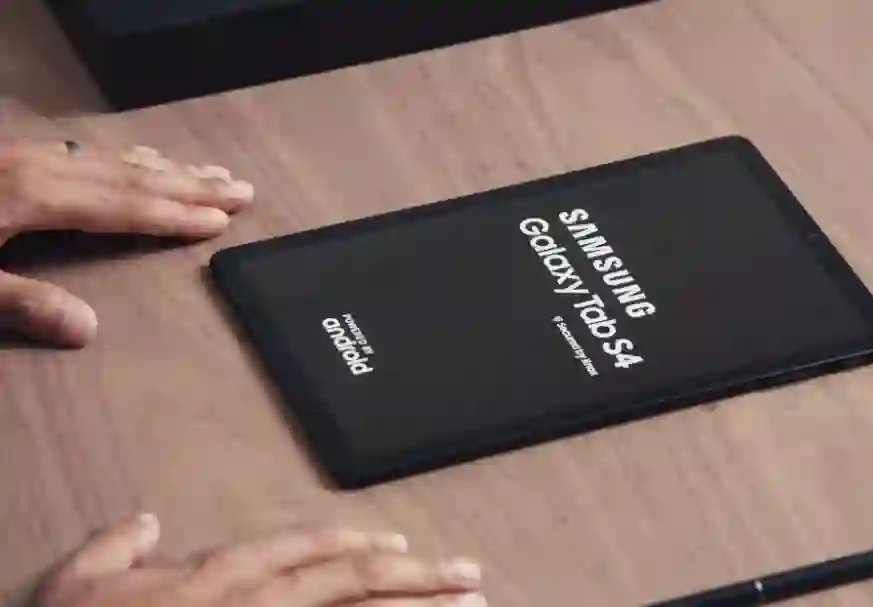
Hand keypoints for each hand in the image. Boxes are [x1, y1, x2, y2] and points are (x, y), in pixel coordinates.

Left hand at [0, 139, 254, 346]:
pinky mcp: (13, 151)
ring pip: (113, 159)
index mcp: (34, 197)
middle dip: (192, 184)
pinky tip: (140, 157)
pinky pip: (88, 150)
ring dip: (167, 167)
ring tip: (210, 171)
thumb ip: (22, 301)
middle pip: (131, 177)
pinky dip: (127, 157)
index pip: (123, 207)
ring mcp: (28, 153)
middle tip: (243, 189)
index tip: (223, 219)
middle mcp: (42, 166)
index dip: (176, 215)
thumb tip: (88, 328)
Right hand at [35, 513, 485, 606]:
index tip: (398, 540)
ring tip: (472, 603)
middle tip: (470, 574)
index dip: (355, 540)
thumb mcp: (80, 585)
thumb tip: (141, 522)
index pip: (304, 546)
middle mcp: (258, 603)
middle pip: (357, 579)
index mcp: (219, 575)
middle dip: (421, 574)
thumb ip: (116, 547)